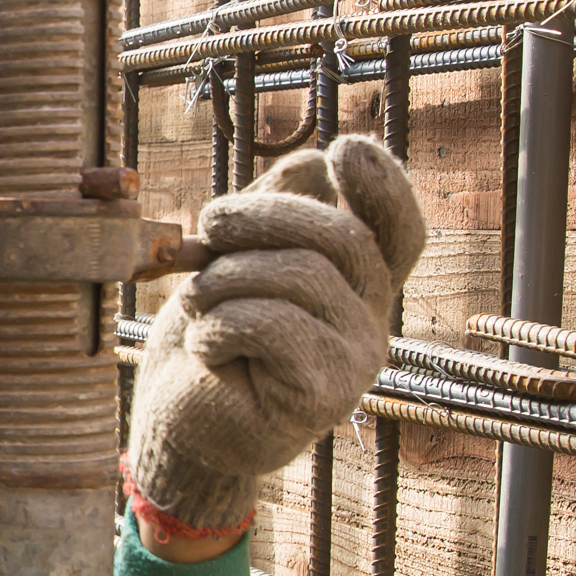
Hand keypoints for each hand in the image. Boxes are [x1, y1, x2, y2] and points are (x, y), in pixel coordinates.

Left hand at [127, 135, 425, 533]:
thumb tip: (312, 162)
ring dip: (225, 278)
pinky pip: (274, 324)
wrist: (179, 426)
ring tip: (197, 303)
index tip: (344, 149)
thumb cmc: (209, 340)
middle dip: (262, 216)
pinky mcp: (324, 394)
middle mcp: (370, 320)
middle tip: (208, 226)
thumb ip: (274, 215)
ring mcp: (355, 359)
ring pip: (301, 275)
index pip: (397, 230)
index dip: (385, 187)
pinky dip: (221, 324)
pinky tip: (206, 347)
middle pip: (341, 236)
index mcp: (355, 285)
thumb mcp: (236, 262)